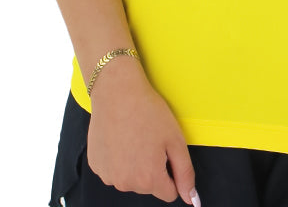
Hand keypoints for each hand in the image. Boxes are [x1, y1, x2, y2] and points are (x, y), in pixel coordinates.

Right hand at [86, 58, 199, 204]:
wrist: (117, 91)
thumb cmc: (148, 111)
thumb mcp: (176, 139)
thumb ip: (185, 173)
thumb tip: (191, 199)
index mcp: (149, 179)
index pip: (169, 193)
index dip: (172, 172)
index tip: (166, 152)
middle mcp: (126, 184)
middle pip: (149, 187)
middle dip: (152, 168)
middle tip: (149, 140)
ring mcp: (108, 176)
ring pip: (130, 179)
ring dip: (134, 164)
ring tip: (134, 136)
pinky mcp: (96, 166)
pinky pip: (114, 170)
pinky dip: (118, 159)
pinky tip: (119, 138)